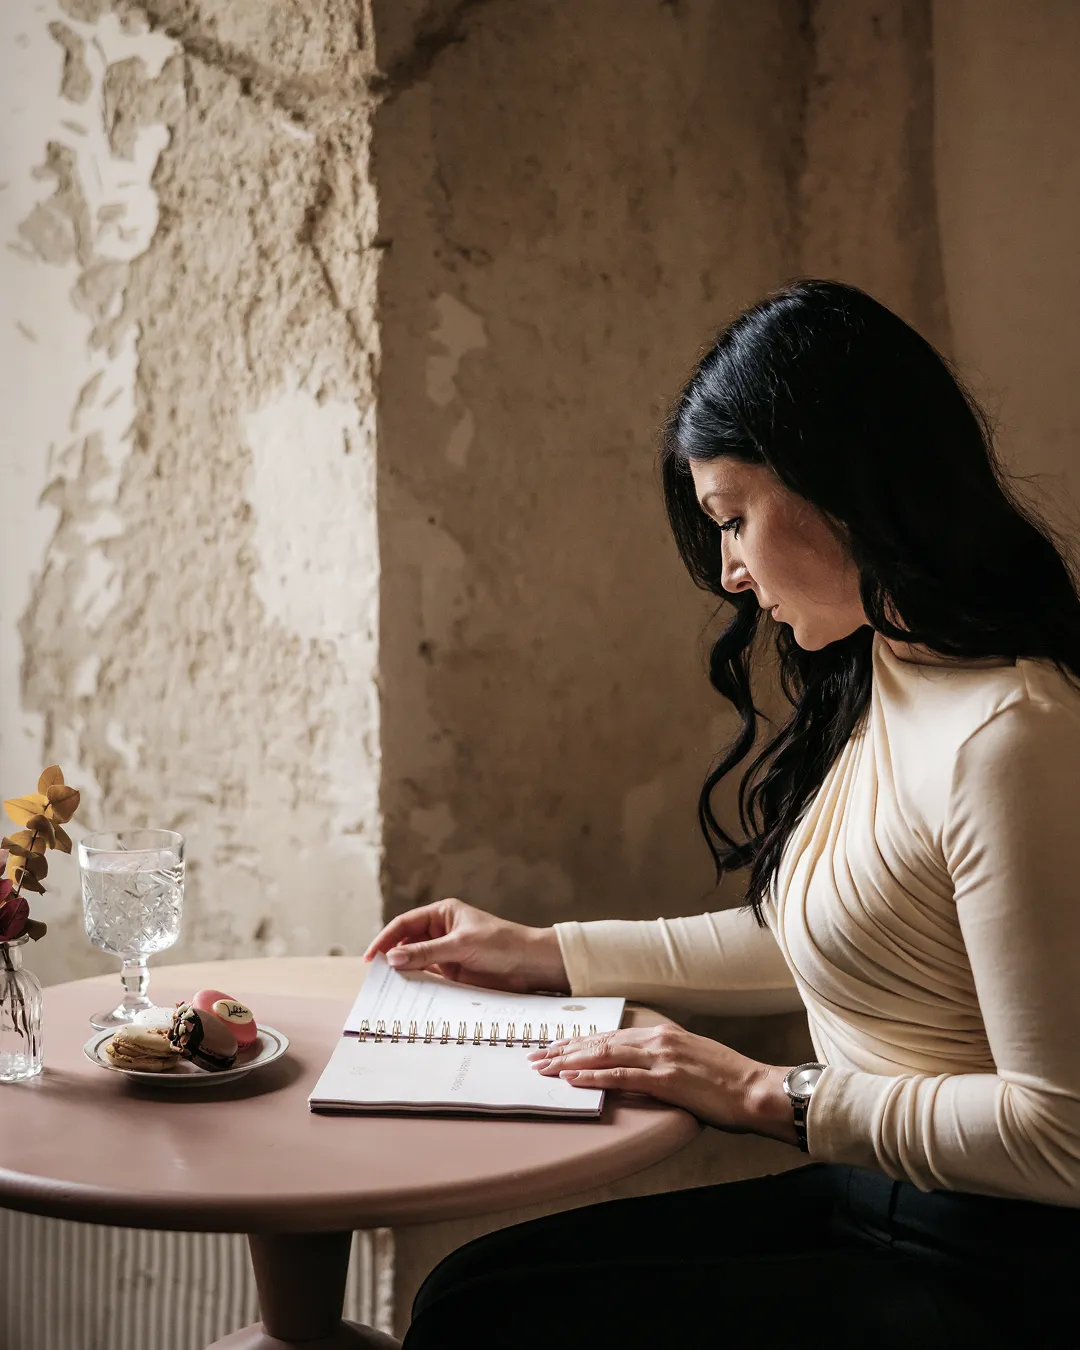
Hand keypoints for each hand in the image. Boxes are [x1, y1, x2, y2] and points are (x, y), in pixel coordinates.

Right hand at [363, 897, 568, 993]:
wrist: (529, 964)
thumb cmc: (500, 944)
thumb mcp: (461, 945)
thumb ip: (426, 952)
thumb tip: (393, 958)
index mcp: (442, 914)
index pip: (405, 924)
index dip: (386, 939)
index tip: (371, 956)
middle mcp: (441, 932)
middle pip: (407, 943)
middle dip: (392, 957)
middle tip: (375, 976)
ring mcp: (446, 953)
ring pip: (416, 962)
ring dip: (403, 973)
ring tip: (386, 988)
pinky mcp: (453, 973)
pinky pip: (428, 977)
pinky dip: (417, 984)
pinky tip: (406, 994)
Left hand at [529, 1024, 798, 1142]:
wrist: (757, 1090)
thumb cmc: (730, 1081)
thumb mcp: (693, 1060)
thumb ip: (666, 1059)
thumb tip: (644, 1068)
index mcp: (664, 1034)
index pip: (612, 1034)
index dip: (581, 1041)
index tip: (557, 1046)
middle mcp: (659, 1039)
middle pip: (601, 1041)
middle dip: (566, 1049)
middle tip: (538, 1056)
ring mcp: (662, 1058)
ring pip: (605, 1054)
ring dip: (570, 1061)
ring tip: (545, 1068)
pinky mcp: (667, 1080)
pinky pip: (622, 1077)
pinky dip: (593, 1076)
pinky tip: (573, 1079)